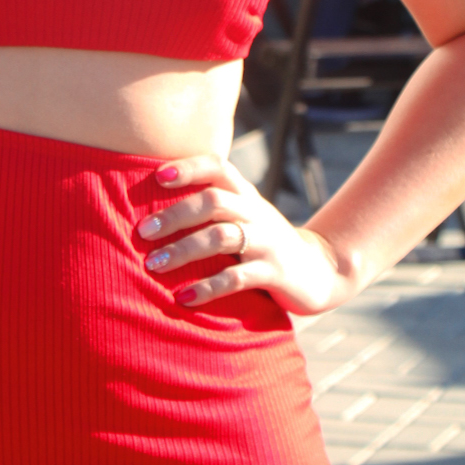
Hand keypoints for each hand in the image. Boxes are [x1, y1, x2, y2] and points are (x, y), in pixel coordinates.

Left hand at [136, 154, 351, 316]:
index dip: (189, 167)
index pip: (218, 167)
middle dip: (175, 215)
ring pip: (222, 237)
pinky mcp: (274, 274)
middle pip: (213, 201)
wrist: (321, 272)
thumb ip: (213, 208)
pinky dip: (207, 288)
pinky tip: (183, 297)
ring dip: (184, 250)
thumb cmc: (265, 244)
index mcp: (246, 196)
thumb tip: (151, 208)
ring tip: (153, 265)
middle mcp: (256, 213)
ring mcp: (267, 243)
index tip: (157, 176)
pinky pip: (236, 278)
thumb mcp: (245, 218)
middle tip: (143, 232)